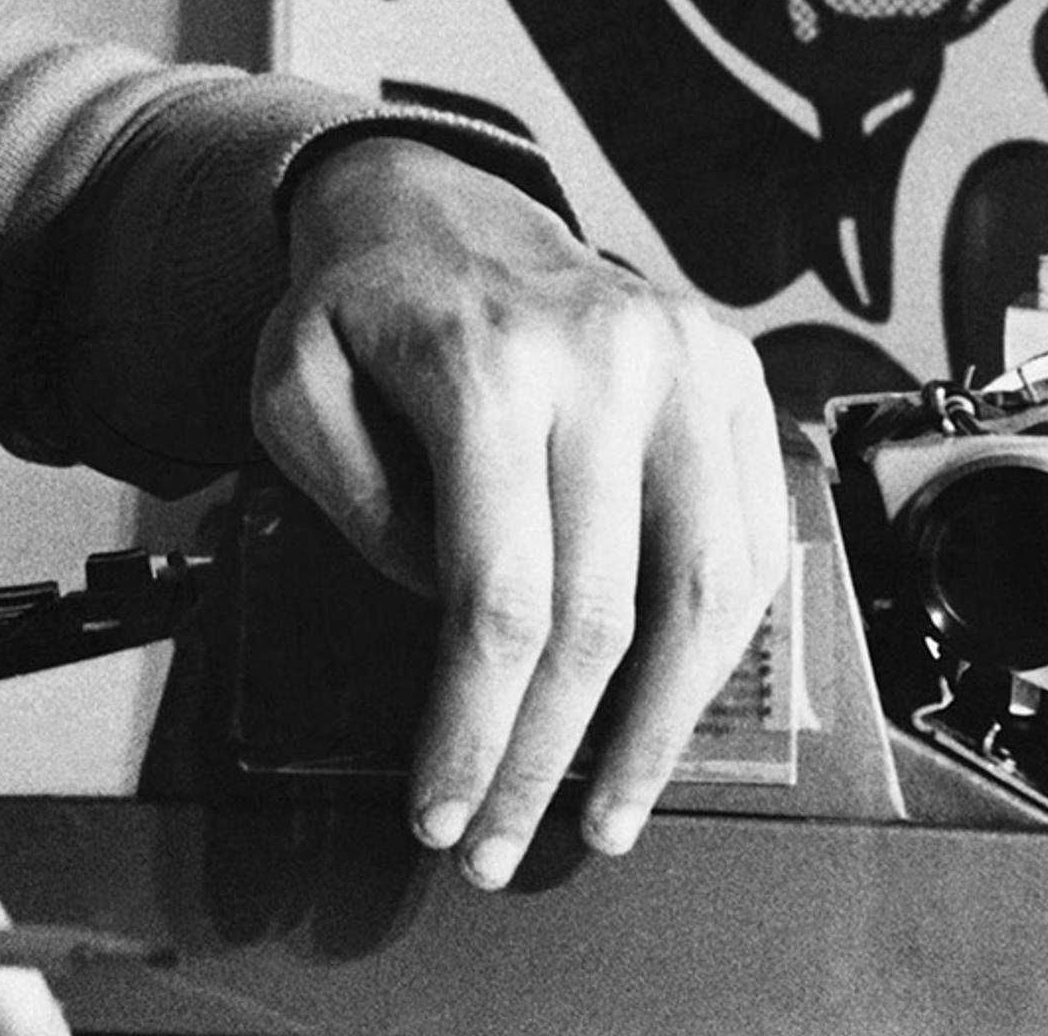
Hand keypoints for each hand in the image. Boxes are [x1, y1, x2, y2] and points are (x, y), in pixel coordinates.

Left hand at [251, 134, 787, 890]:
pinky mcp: (736, 377)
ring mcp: (690, 363)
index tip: (441, 810)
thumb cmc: (359, 310)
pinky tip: (666, 716)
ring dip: (658, 731)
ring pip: (708, 595)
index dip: (474, 726)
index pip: (497, 595)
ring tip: (604, 814)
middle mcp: (609, 359)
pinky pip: (752, 545)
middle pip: (600, 615)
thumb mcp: (295, 391)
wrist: (435, 205)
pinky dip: (718, 651)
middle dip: (549, 755)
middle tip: (502, 842)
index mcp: (488, 363)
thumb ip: (359, 508)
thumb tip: (452, 623)